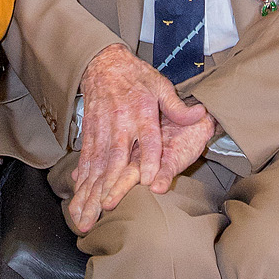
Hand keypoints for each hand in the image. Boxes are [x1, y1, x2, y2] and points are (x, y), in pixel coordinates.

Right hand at [64, 46, 213, 231]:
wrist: (103, 64)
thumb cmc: (136, 76)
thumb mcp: (161, 85)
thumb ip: (177, 106)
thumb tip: (199, 113)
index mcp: (141, 112)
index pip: (147, 138)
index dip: (148, 159)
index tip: (148, 180)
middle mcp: (120, 124)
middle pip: (115, 158)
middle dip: (110, 184)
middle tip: (107, 207)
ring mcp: (102, 131)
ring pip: (96, 165)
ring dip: (90, 191)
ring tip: (85, 215)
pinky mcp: (89, 135)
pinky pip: (85, 162)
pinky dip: (81, 182)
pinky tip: (78, 200)